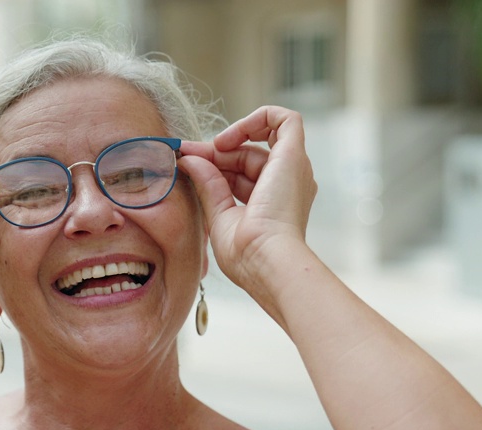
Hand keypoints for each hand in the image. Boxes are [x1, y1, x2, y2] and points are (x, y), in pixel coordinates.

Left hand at [178, 106, 317, 287]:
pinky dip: (256, 118)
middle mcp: (288, 185)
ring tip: (203, 151)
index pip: (242, 174)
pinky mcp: (294, 155)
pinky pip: (285, 119)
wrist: (265, 259)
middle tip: (187, 154)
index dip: (215, 164)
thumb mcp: (219, 214)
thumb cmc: (245, 252)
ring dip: (228, 140)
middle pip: (249, 156)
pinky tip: (227, 138)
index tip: (187, 162)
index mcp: (274, 203)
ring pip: (260, 141)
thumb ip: (207, 185)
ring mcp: (294, 169)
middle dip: (216, 153)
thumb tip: (189, 160)